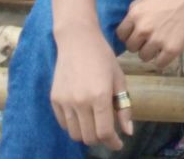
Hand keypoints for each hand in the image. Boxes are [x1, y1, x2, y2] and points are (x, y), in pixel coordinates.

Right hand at [50, 23, 132, 149]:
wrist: (77, 40)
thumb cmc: (102, 57)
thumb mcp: (119, 78)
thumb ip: (124, 106)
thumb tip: (128, 132)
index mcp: (100, 96)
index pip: (105, 132)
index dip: (113, 142)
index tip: (118, 143)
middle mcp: (81, 102)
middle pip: (89, 137)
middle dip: (101, 138)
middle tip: (107, 130)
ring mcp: (65, 101)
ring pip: (75, 134)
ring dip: (86, 133)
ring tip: (94, 122)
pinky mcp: (55, 99)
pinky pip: (64, 124)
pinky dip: (74, 125)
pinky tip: (82, 114)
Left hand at [116, 0, 183, 69]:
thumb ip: (136, 11)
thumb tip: (128, 25)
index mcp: (135, 13)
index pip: (121, 34)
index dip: (128, 35)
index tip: (136, 35)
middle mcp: (143, 28)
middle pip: (131, 47)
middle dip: (139, 44)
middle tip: (149, 38)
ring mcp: (157, 40)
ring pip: (144, 57)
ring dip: (151, 52)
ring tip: (160, 43)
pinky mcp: (171, 49)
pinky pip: (159, 64)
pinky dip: (163, 59)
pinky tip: (168, 49)